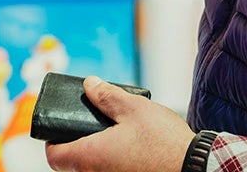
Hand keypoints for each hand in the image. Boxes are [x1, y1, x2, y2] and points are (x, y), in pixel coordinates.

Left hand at [44, 76, 194, 171]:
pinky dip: (112, 161)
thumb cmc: (165, 142)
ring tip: (115, 134)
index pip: (54, 156)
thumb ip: (107, 96)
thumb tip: (89, 85)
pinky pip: (109, 171)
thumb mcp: (134, 108)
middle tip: (92, 125)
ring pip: (91, 168)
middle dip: (77, 143)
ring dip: (97, 153)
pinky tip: (130, 149)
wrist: (194, 167)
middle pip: (72, 163)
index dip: (52, 139)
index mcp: (90, 157)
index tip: (61, 126)